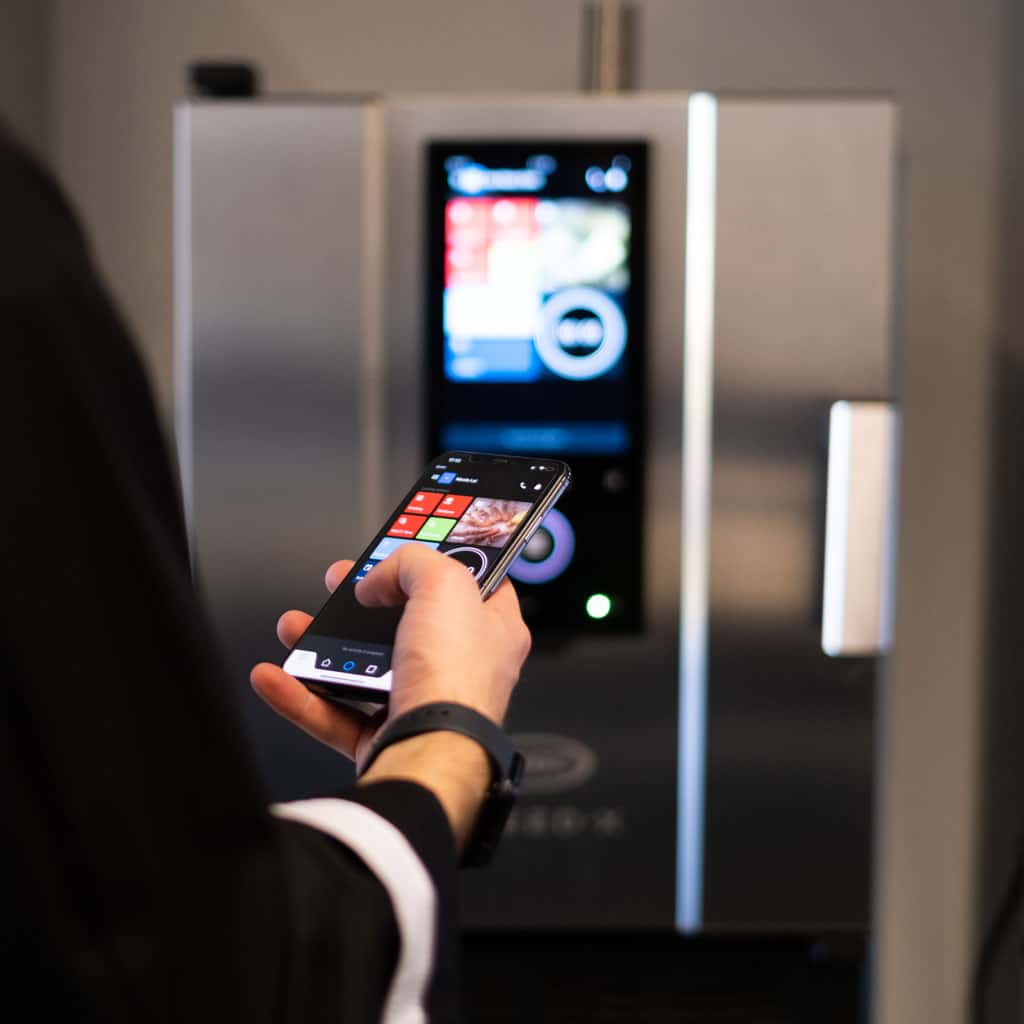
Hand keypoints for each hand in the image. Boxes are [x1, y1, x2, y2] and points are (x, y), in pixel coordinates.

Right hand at [251, 545, 530, 845]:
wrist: (429, 755)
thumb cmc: (455, 679)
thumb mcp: (444, 584)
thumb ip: (412, 562)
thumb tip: (378, 578)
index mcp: (494, 630)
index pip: (475, 582)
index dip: (442, 559)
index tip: (411, 546)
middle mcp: (462, 669)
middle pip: (408, 621)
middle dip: (365, 601)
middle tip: (341, 581)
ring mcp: (423, 704)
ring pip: (366, 668)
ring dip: (323, 646)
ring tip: (295, 626)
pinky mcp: (387, 738)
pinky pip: (336, 714)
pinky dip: (302, 696)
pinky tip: (276, 677)